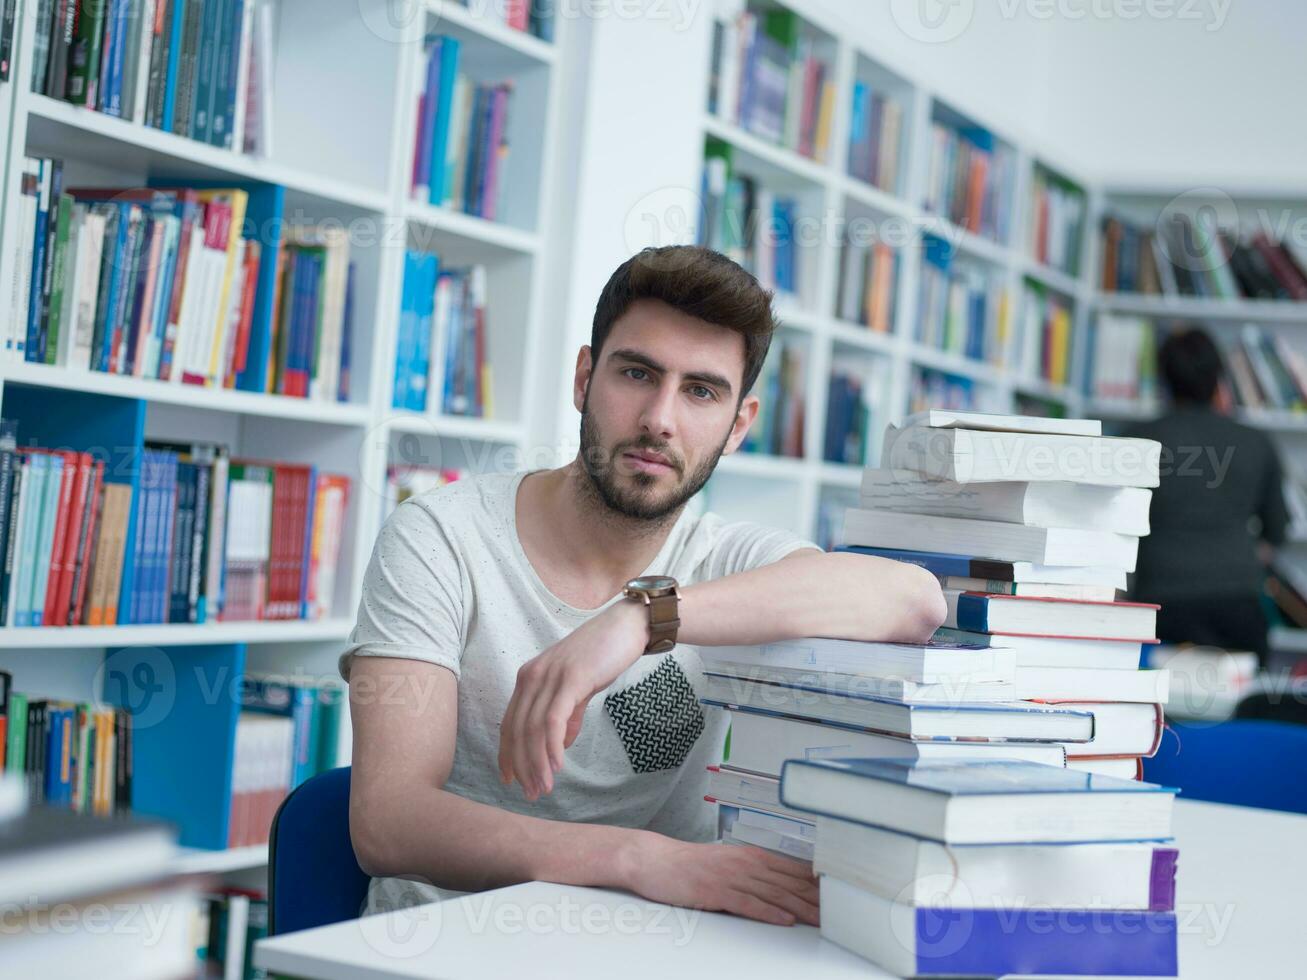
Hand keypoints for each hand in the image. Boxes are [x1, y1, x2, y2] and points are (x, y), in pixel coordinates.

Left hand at [498, 599, 648, 798]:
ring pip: (532, 728)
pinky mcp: (571, 678)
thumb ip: (568, 714)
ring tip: (544, 788)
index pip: (509, 722)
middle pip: (516, 730)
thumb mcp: (579, 687)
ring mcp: (550, 676)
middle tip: (532, 794)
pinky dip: (552, 746)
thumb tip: (561, 744)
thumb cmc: (603, 655)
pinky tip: (557, 766)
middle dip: (522, 766)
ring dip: (536, 763)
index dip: (508, 754)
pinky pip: (553, 719)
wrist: (627, 626)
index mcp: (529, 678)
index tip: (511, 781)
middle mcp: (532, 676)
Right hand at [624, 833, 819, 926]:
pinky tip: (785, 920)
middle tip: (837, 912)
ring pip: (774, 894)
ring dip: (800, 909)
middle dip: (814, 899)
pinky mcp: (717, 892)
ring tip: (820, 920)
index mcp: (750, 855)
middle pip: (788, 883)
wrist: (656, 861)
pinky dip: (769, 912)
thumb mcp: (727, 862)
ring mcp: (732, 877)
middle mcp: (745, 863)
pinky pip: (748, 904)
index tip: (835, 895)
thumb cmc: (691, 864)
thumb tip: (779, 884)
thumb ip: (753, 871)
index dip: (814, 885)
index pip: (791, 870)